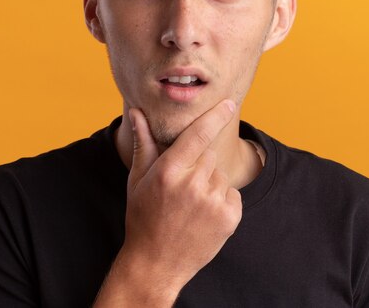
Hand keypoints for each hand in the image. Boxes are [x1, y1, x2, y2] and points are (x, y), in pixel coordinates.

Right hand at [121, 99, 242, 289]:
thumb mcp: (138, 180)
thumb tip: (135, 112)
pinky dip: (222, 201)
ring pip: (220, 175)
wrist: (155, 264)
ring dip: (210, 184)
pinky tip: (203, 216)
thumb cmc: (143, 217)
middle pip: (208, 155)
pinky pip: (233, 194)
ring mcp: (213, 202)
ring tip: (190, 205)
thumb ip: (143, 143)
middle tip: (182, 187)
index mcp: (169, 171)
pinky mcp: (229, 218)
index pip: (198, 134)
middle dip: (199, 164)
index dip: (215, 116)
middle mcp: (193, 184)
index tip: (229, 103)